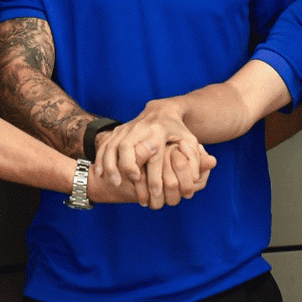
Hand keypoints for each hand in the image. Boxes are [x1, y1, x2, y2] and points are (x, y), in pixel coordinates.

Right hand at [92, 100, 216, 207]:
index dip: (151, 173)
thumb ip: (195, 155)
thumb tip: (201, 172)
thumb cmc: (176, 130)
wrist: (160, 111)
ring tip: (113, 181)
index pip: (153, 154)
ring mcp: (126, 128)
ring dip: (110, 164)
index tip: (151, 190)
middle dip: (125, 165)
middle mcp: (139, 128)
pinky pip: (104, 145)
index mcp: (158, 132)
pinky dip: (100, 159)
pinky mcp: (117, 131)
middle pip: (127, 146)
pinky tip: (99, 173)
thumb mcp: (189, 139)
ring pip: (112, 145)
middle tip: (127, 181)